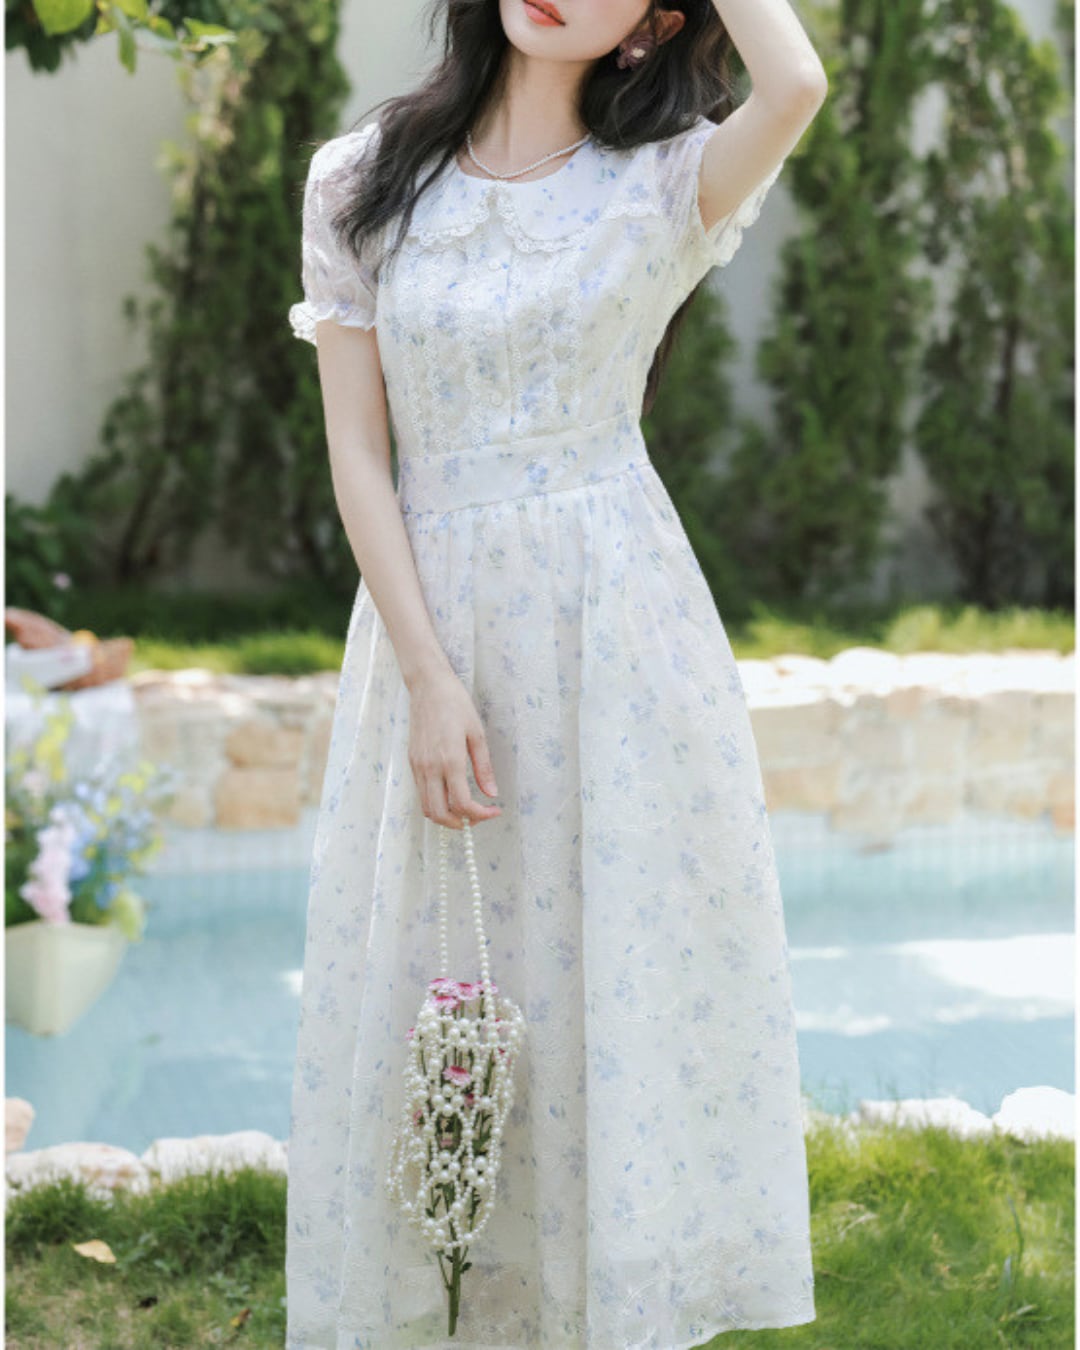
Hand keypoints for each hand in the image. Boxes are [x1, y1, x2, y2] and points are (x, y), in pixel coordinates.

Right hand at [407, 667, 501, 828]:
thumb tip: (492, 793)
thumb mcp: (477, 734)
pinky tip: (451, 794)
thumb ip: (483, 767)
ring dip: (446, 816)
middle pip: (439, 813)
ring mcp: (418, 766)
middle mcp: (430, 768)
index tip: (494, 811)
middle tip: (478, 817)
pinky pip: (421, 793)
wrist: (428, 686)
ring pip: (427, 807)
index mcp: (450, 760)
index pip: (462, 803)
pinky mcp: (412, 762)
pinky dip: (435, 802)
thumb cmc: (455, 704)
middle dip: (460, 824)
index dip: (480, 815)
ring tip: (465, 811)